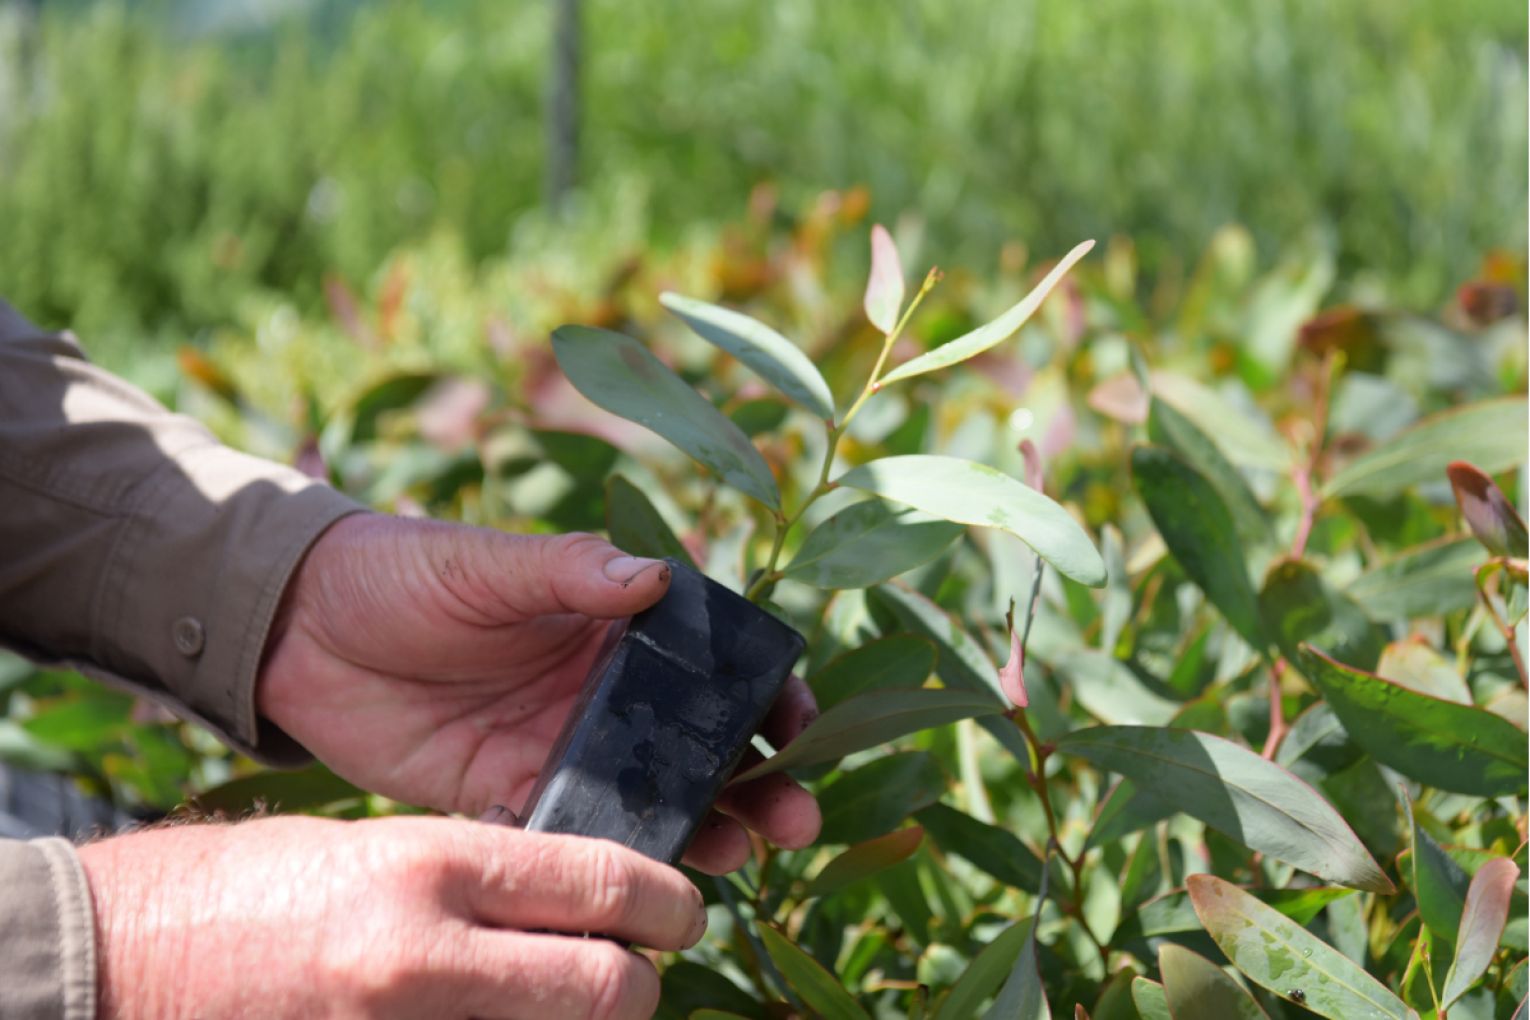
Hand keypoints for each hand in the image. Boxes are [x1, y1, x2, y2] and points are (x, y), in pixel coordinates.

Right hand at [78, 815, 704, 1019]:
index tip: (683, 905)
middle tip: (640, 966)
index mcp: (428, 869)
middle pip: (607, 987)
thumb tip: (565, 901)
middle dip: (640, 980)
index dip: (664, 900)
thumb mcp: (369, 850)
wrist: (117, 963)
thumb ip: (474, 877)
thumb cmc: (243, 890)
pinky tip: (510, 1014)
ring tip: (577, 996)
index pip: (598, 883)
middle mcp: (425, 958)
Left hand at [258, 515, 819, 871]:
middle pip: (698, 742)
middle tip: (793, 823)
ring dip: (696, 828)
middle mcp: (599, 690)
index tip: (801, 725)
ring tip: (732, 860)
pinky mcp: (503, 794)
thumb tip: (653, 574)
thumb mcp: (485, 563)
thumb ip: (567, 571)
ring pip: (647, 798)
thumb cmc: (401, 570)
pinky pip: (565, 835)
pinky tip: (630, 890)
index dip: (765, 691)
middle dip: (754, 781)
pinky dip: (599, 862)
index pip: (711, 659)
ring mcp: (556, 746)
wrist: (295, 627)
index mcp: (611, 623)